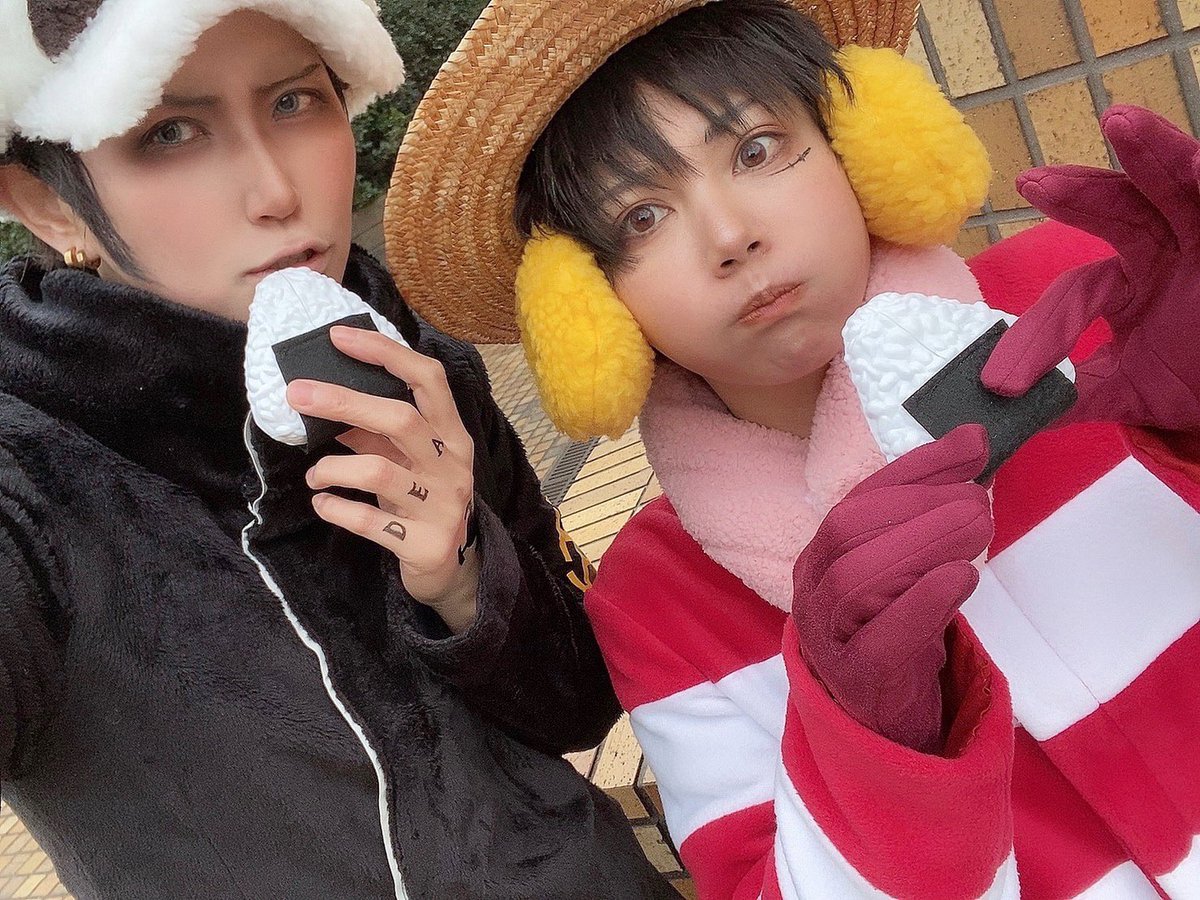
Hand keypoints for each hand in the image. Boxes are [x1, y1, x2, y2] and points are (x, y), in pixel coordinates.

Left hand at [287, 326, 478, 630]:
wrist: (453, 568)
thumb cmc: (423, 499)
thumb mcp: (407, 460)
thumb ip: (374, 432)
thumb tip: (322, 397)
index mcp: (452, 435)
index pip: (428, 379)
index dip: (386, 353)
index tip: (339, 338)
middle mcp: (453, 465)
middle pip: (400, 419)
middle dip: (343, 401)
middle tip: (297, 394)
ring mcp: (443, 506)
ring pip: (378, 471)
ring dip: (332, 468)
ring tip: (314, 475)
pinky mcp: (425, 544)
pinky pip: (368, 520)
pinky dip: (335, 508)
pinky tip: (323, 503)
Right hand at [792, 425, 993, 752]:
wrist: (883, 722)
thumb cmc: (899, 633)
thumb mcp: (913, 567)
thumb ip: (933, 509)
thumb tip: (973, 440)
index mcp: (821, 556)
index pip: (860, 498)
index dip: (916, 469)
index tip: (973, 446)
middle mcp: (812, 590)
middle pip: (849, 531)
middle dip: (918, 503)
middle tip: (979, 499)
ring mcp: (828, 637)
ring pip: (857, 579)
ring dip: (923, 543)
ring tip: (979, 529)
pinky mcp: (858, 679)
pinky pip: (882, 639)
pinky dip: (923, 602)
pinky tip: (963, 578)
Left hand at [982, 106, 1199, 434]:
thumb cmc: (1192, 382)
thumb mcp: (1127, 393)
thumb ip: (1068, 398)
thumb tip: (995, 415)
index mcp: (1126, 283)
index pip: (1077, 294)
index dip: (1044, 335)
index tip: (1004, 381)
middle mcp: (1166, 250)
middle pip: (1120, 210)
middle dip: (1081, 194)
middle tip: (1033, 182)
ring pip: (1182, 187)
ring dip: (1156, 153)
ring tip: (1121, 122)